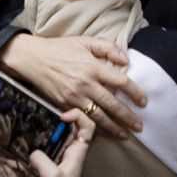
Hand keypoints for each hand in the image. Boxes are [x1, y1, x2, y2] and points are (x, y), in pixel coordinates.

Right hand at [0, 33, 145, 138]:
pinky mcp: (64, 104)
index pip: (121, 82)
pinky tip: (102, 132)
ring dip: (113, 127)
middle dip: (128, 117)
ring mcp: (74, 97)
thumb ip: (107, 47)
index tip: (143, 102)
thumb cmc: (59, 49)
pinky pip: (82, 119)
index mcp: (93, 67)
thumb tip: (125, 60)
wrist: (32, 58)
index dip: (135, 93)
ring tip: (125, 134)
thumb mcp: (84, 41)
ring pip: (98, 116)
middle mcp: (86, 84)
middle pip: (113, 104)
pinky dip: (94, 127)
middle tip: (139, 126)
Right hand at [28, 109, 94, 176]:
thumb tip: (32, 151)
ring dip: (49, 130)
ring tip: (35, 128)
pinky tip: (30, 143)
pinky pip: (49, 145)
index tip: (61, 117)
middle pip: (73, 127)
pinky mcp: (53, 163)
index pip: (88, 126)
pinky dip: (41, 141)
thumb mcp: (49, 174)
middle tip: (44, 118)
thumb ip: (40, 157)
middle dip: (60, 118)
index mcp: (78, 152)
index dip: (77, 115)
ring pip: (60, 135)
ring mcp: (63, 157)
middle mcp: (73, 152)